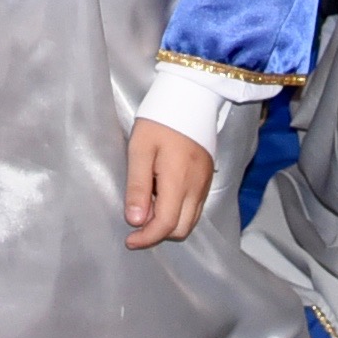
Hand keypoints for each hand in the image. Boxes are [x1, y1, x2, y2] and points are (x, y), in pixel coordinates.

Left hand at [122, 119, 215, 248]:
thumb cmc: (159, 121)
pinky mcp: (207, 178)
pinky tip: (162, 196)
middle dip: (158, 232)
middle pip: (181, 229)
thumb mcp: (139, 149)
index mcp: (178, 181)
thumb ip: (137, 186)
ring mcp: (205, 184)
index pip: (166, 224)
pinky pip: (195, 207)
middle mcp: (197, 188)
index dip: (147, 238)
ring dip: (169, 223)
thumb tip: (135, 221)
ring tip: (148, 204)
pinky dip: (179, 212)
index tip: (129, 240)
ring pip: (190, 221)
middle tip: (137, 217)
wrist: (190, 98)